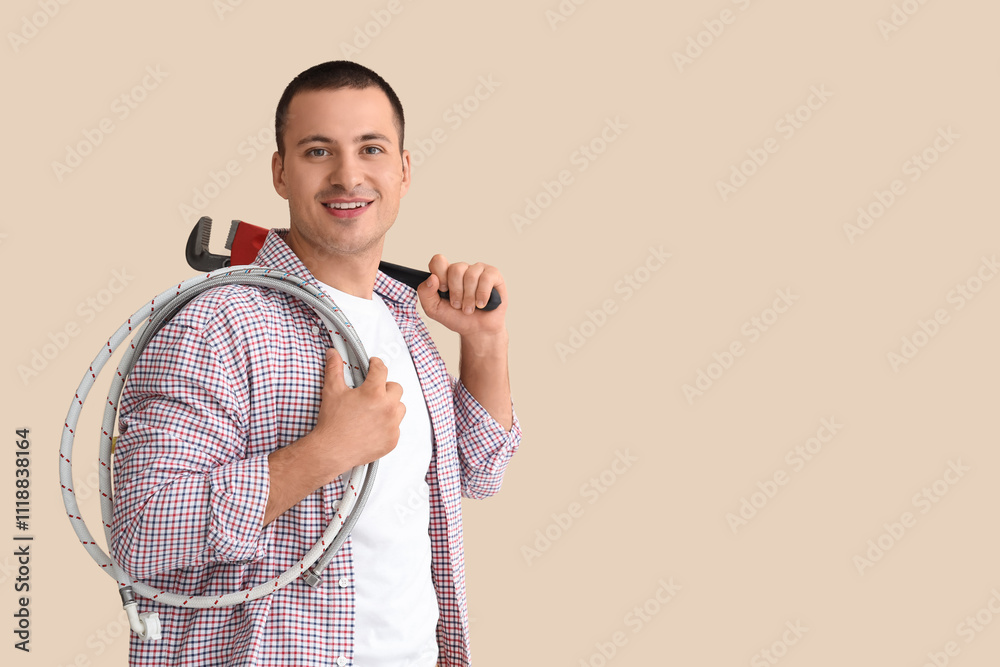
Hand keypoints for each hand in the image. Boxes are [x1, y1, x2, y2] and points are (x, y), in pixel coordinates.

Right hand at [309, 348, 404, 475]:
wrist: (331, 451)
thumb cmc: (332, 422)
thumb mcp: (332, 391)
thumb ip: (334, 368)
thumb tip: (333, 353)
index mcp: (374, 392)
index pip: (381, 369)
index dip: (376, 364)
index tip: (373, 365)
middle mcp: (387, 408)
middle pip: (396, 388)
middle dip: (385, 387)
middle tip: (373, 392)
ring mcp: (392, 425)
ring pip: (400, 408)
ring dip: (390, 406)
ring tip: (375, 410)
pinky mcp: (392, 440)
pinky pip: (396, 427)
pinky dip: (388, 425)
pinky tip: (374, 426)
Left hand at [417, 254, 507, 338]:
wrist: (476, 330)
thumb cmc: (457, 318)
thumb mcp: (434, 309)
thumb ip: (425, 293)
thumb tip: (432, 278)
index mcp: (445, 274)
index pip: (438, 261)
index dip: (440, 276)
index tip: (443, 291)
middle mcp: (462, 269)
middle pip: (456, 269)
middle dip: (456, 292)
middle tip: (458, 305)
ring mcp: (478, 270)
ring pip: (471, 275)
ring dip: (469, 297)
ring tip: (470, 308)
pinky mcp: (493, 275)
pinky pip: (486, 278)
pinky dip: (482, 295)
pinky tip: (481, 304)